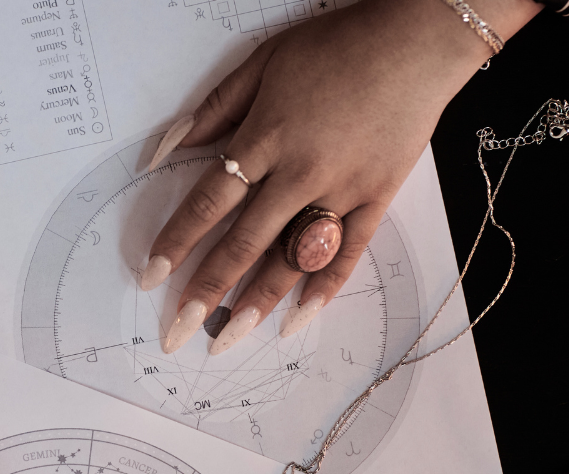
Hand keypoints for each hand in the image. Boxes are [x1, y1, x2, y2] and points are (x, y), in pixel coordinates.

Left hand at [141, 0, 539, 354]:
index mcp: (265, 138)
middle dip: (207, 292)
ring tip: (228, 339)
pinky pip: (349, 253)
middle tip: (179, 331)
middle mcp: (300, 172)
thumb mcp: (264, 63)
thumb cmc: (336, 45)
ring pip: (293, 258)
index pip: (209, 202)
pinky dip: (324, 288)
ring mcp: (342, 190)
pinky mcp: (377, 198)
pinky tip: (298, 319)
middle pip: (244, 243)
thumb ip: (214, 110)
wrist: (417, 39)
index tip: (151, 276)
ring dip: (258, 303)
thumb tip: (166, 149)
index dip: (177, 242)